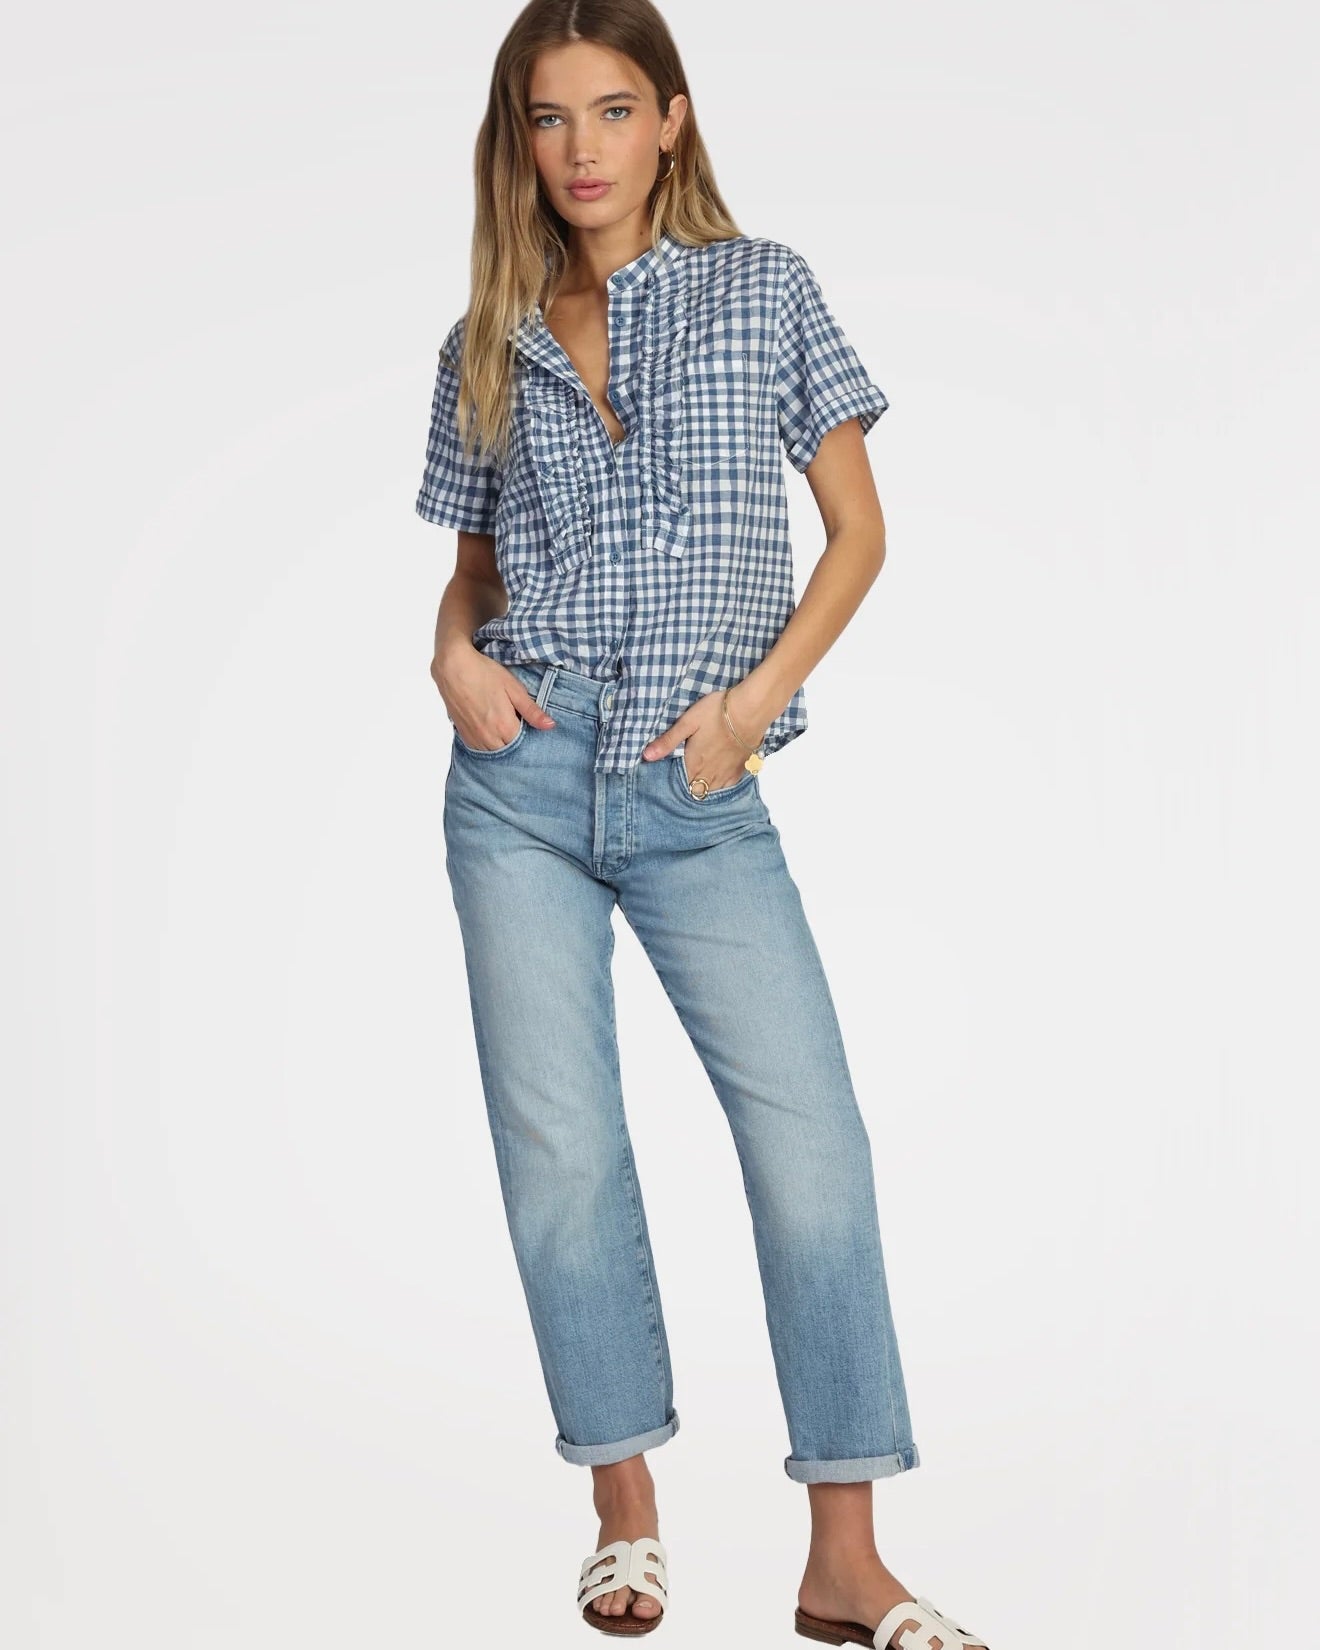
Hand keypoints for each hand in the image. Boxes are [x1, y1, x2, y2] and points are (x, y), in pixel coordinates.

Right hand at [432, 649, 554, 750]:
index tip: (531, 729)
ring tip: (504, 729)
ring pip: (493, 753)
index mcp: (504, 727)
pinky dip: (487, 744)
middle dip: (516, 743)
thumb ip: (531, 711)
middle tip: (518, 727)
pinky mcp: (462, 734)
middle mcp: (488, 737)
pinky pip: (478, 749)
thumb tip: (550, 725)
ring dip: (501, 746)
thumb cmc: (484, 673)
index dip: (530, 739)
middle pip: (508, 751)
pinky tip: (491, 732)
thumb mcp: (514, 689)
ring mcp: (474, 737)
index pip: (524, 746)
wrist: (453, 667)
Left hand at [641, 681, 769, 788]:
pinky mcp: (742, 768)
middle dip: (690, 786)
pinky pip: (729, 786)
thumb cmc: (716, 712)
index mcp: (694, 763)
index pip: (681, 784)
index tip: (672, 776)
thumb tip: (646, 756)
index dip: (676, 782)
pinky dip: (722, 784)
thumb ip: (667, 741)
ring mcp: (727, 773)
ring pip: (712, 790)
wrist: (750, 710)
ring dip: (705, 786)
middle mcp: (710, 773)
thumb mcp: (687, 722)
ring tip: (701, 778)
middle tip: (686, 776)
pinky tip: (719, 776)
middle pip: (697, 790)